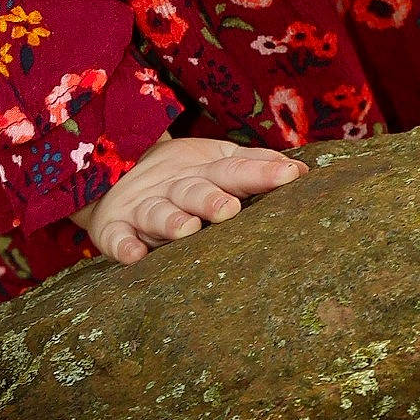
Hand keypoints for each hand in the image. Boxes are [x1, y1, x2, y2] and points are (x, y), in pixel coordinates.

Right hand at [73, 133, 308, 264]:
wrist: (117, 181)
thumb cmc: (186, 178)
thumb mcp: (217, 164)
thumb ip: (255, 165)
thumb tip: (304, 171)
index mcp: (204, 171)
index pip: (235, 169)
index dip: (261, 172)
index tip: (291, 175)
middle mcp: (175, 187)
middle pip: (194, 190)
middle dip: (210, 198)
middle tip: (229, 209)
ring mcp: (144, 207)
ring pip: (158, 212)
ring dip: (170, 220)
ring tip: (186, 229)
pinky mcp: (115, 227)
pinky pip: (116, 238)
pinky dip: (122, 246)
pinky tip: (133, 256)